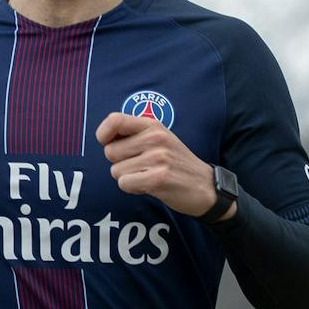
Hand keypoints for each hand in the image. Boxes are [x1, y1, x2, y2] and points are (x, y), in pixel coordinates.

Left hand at [95, 112, 233, 219]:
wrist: (204, 186)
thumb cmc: (175, 163)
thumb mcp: (159, 139)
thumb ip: (134, 135)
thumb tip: (104, 138)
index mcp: (153, 125)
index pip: (114, 120)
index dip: (103, 133)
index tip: (107, 143)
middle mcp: (155, 138)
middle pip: (110, 152)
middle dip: (119, 163)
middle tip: (140, 166)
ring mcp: (158, 158)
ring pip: (116, 171)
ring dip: (127, 177)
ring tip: (148, 175)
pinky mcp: (158, 178)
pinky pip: (124, 184)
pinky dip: (133, 188)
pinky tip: (150, 185)